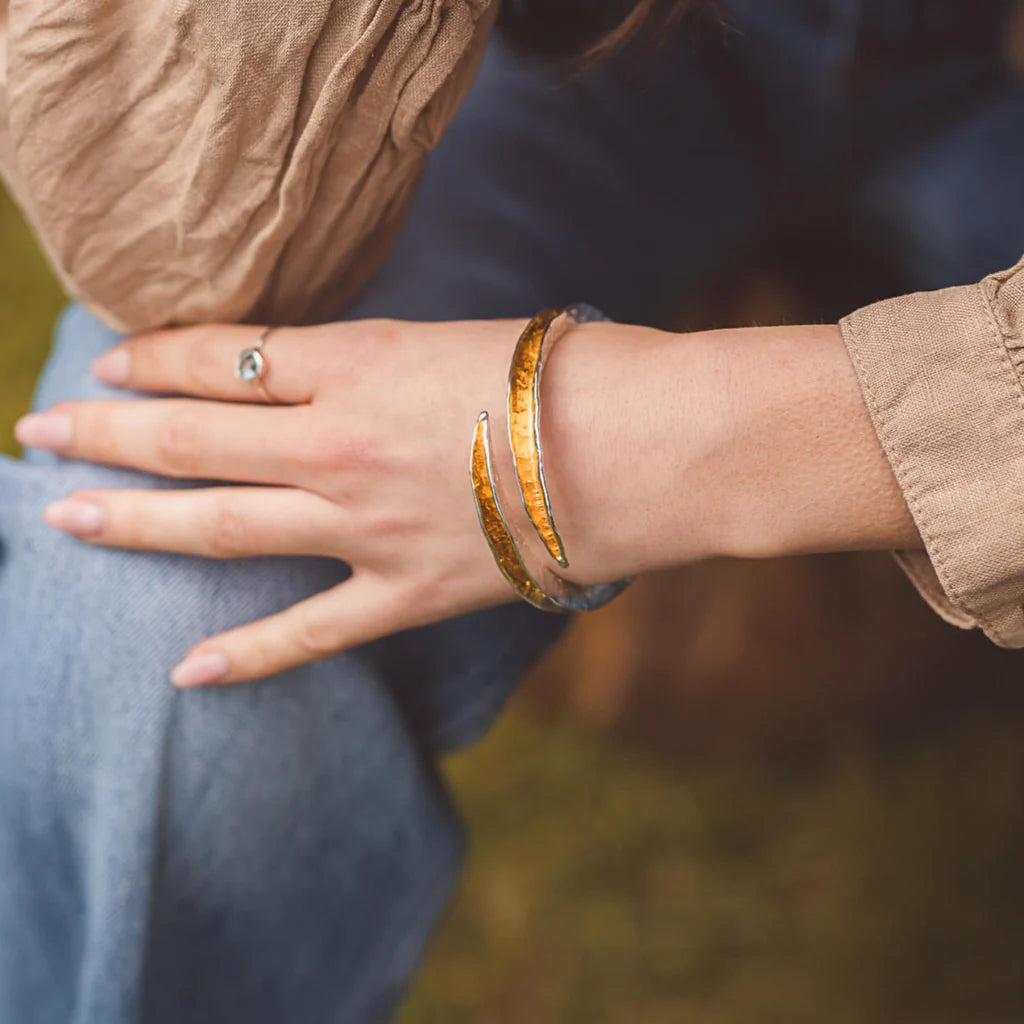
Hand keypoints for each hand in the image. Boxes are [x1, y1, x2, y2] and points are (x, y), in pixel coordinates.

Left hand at [16, 318, 585, 686]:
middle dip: (104, 434)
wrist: (644, 445)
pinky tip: (184, 670)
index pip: (221, 355)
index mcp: (354, 361)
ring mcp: (364, 526)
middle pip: (191, 438)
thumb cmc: (564, 372)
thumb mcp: (451, 336)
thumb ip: (370, 359)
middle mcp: (337, 443)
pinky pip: (308, 632)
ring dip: (132, 522)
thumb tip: (310, 376)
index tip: (110, 361)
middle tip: (40, 435)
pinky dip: (245, 654)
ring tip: (62, 519)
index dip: (154, 355)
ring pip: (220, 525)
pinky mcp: (407, 592)